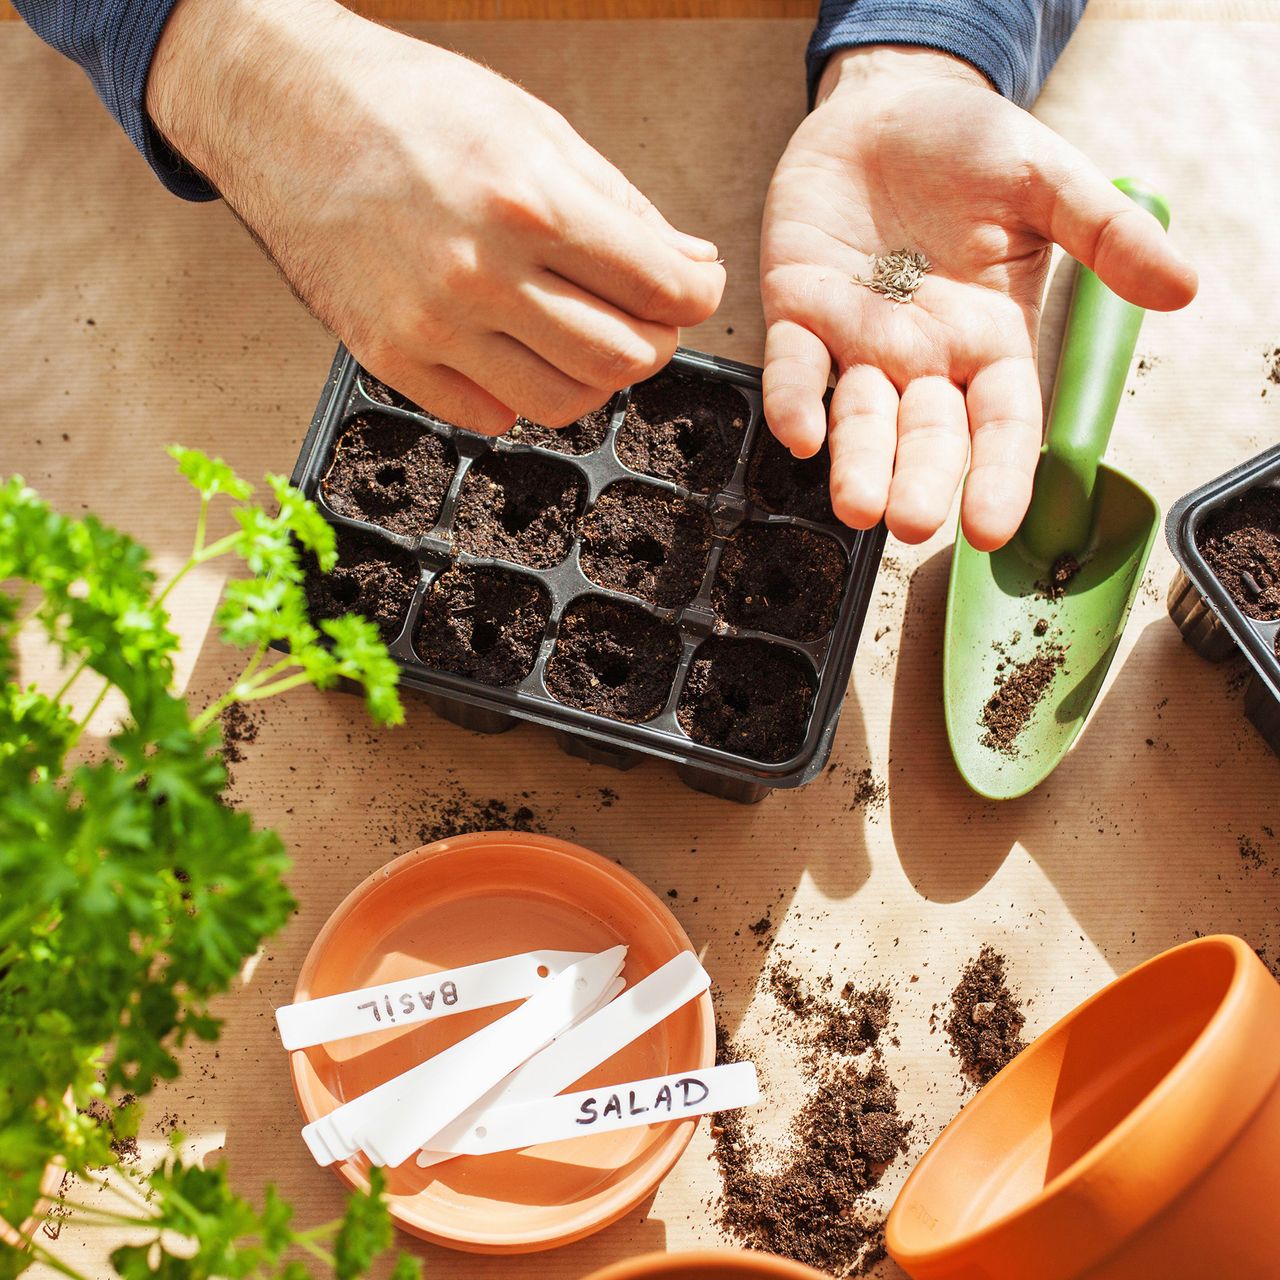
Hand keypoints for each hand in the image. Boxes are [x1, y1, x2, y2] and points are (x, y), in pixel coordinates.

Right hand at [147, 0, 724, 433]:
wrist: (282, 110)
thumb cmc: (407, 107)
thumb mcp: (533, 127)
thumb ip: (619, 206)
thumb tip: (690, 264)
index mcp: (528, 202)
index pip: (661, 289)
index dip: (697, 296)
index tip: (693, 290)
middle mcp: (479, 273)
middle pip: (622, 360)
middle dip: (655, 344)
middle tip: (646, 320)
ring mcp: (430, 325)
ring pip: (562, 403)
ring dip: (592, 378)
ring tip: (582, 337)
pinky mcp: (389, 357)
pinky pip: (489, 415)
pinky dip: (518, 391)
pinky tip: (513, 348)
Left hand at [760, 46, 1196, 549]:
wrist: (889, 105)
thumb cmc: (971, 148)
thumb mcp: (1049, 184)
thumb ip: (1107, 235)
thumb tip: (1182, 288)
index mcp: (988, 340)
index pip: (1000, 423)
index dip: (997, 476)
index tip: (992, 529)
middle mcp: (921, 356)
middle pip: (925, 434)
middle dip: (918, 481)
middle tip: (911, 525)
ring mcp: (857, 339)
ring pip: (857, 415)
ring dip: (855, 462)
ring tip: (857, 507)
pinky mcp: (798, 310)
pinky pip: (793, 365)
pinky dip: (793, 399)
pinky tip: (799, 434)